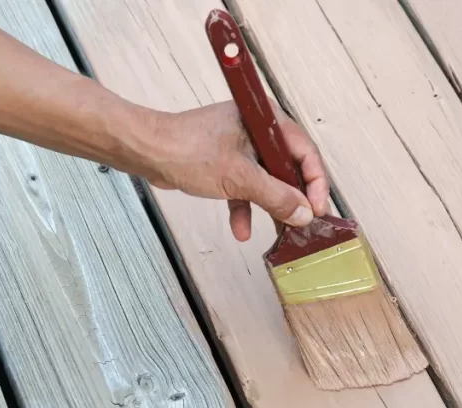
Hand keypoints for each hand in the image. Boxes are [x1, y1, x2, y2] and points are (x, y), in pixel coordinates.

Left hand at [144, 100, 330, 240]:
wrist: (145, 151)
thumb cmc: (186, 149)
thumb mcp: (239, 178)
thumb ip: (276, 197)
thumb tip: (303, 213)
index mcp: (266, 121)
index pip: (305, 152)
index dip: (315, 182)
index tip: (316, 209)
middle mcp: (258, 131)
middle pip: (289, 168)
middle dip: (293, 198)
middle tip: (302, 223)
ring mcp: (242, 147)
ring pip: (268, 181)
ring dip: (270, 207)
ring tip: (279, 232)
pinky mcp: (226, 162)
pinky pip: (246, 187)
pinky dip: (245, 207)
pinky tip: (241, 229)